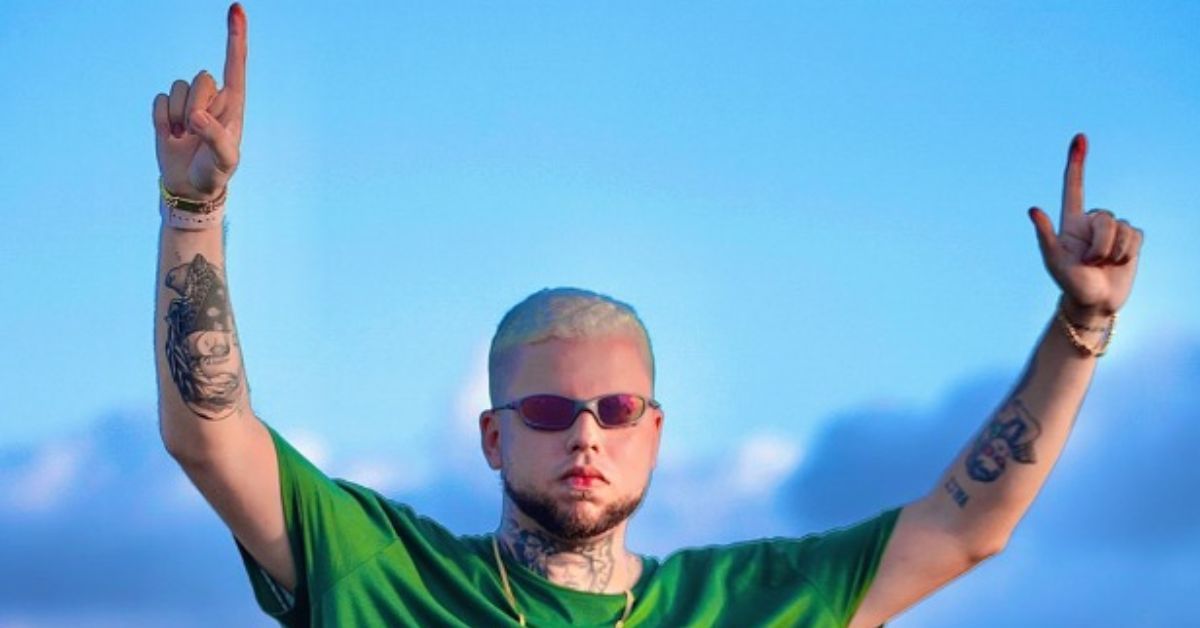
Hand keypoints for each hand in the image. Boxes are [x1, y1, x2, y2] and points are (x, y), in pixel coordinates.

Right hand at [152, 3, 247, 200]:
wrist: (190, 188)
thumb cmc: (215, 173)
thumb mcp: (225, 160)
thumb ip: (216, 138)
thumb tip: (197, 117)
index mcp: (233, 104)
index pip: (236, 64)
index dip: (236, 36)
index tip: (236, 8)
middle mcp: (212, 98)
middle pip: (202, 78)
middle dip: (198, 105)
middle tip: (198, 132)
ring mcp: (188, 103)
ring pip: (178, 87)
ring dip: (178, 116)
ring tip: (184, 138)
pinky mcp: (166, 110)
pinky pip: (158, 99)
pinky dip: (161, 119)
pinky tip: (170, 135)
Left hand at [1028, 134, 1143, 316]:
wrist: (1093, 303)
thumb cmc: (1069, 283)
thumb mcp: (1054, 261)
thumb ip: (1044, 235)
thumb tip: (1033, 209)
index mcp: (1071, 221)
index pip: (1073, 187)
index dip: (1076, 162)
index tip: (1080, 137)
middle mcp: (1092, 221)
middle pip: (1105, 216)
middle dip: (1100, 243)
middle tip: (1090, 262)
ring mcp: (1113, 230)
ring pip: (1122, 227)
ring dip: (1113, 251)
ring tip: (1102, 265)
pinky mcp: (1131, 240)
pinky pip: (1136, 236)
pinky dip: (1127, 252)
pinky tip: (1118, 263)